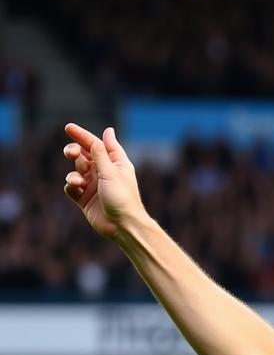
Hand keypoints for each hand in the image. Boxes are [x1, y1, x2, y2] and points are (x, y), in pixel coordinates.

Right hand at [63, 122, 144, 239]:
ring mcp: (93, 186)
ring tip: (78, 181)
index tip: (68, 127)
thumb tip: (108, 130)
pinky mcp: (85, 199)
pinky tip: (75, 188)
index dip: (82, 136)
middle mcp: (104, 173)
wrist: (123, 227)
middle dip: (74, 152)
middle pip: (83, 156)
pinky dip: (71, 185)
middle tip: (71, 153)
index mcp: (115, 164)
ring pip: (75, 171)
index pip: (96, 145)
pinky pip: (71, 187)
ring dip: (73, 173)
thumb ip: (102, 151)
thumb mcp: (110, 171)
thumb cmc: (122, 197)